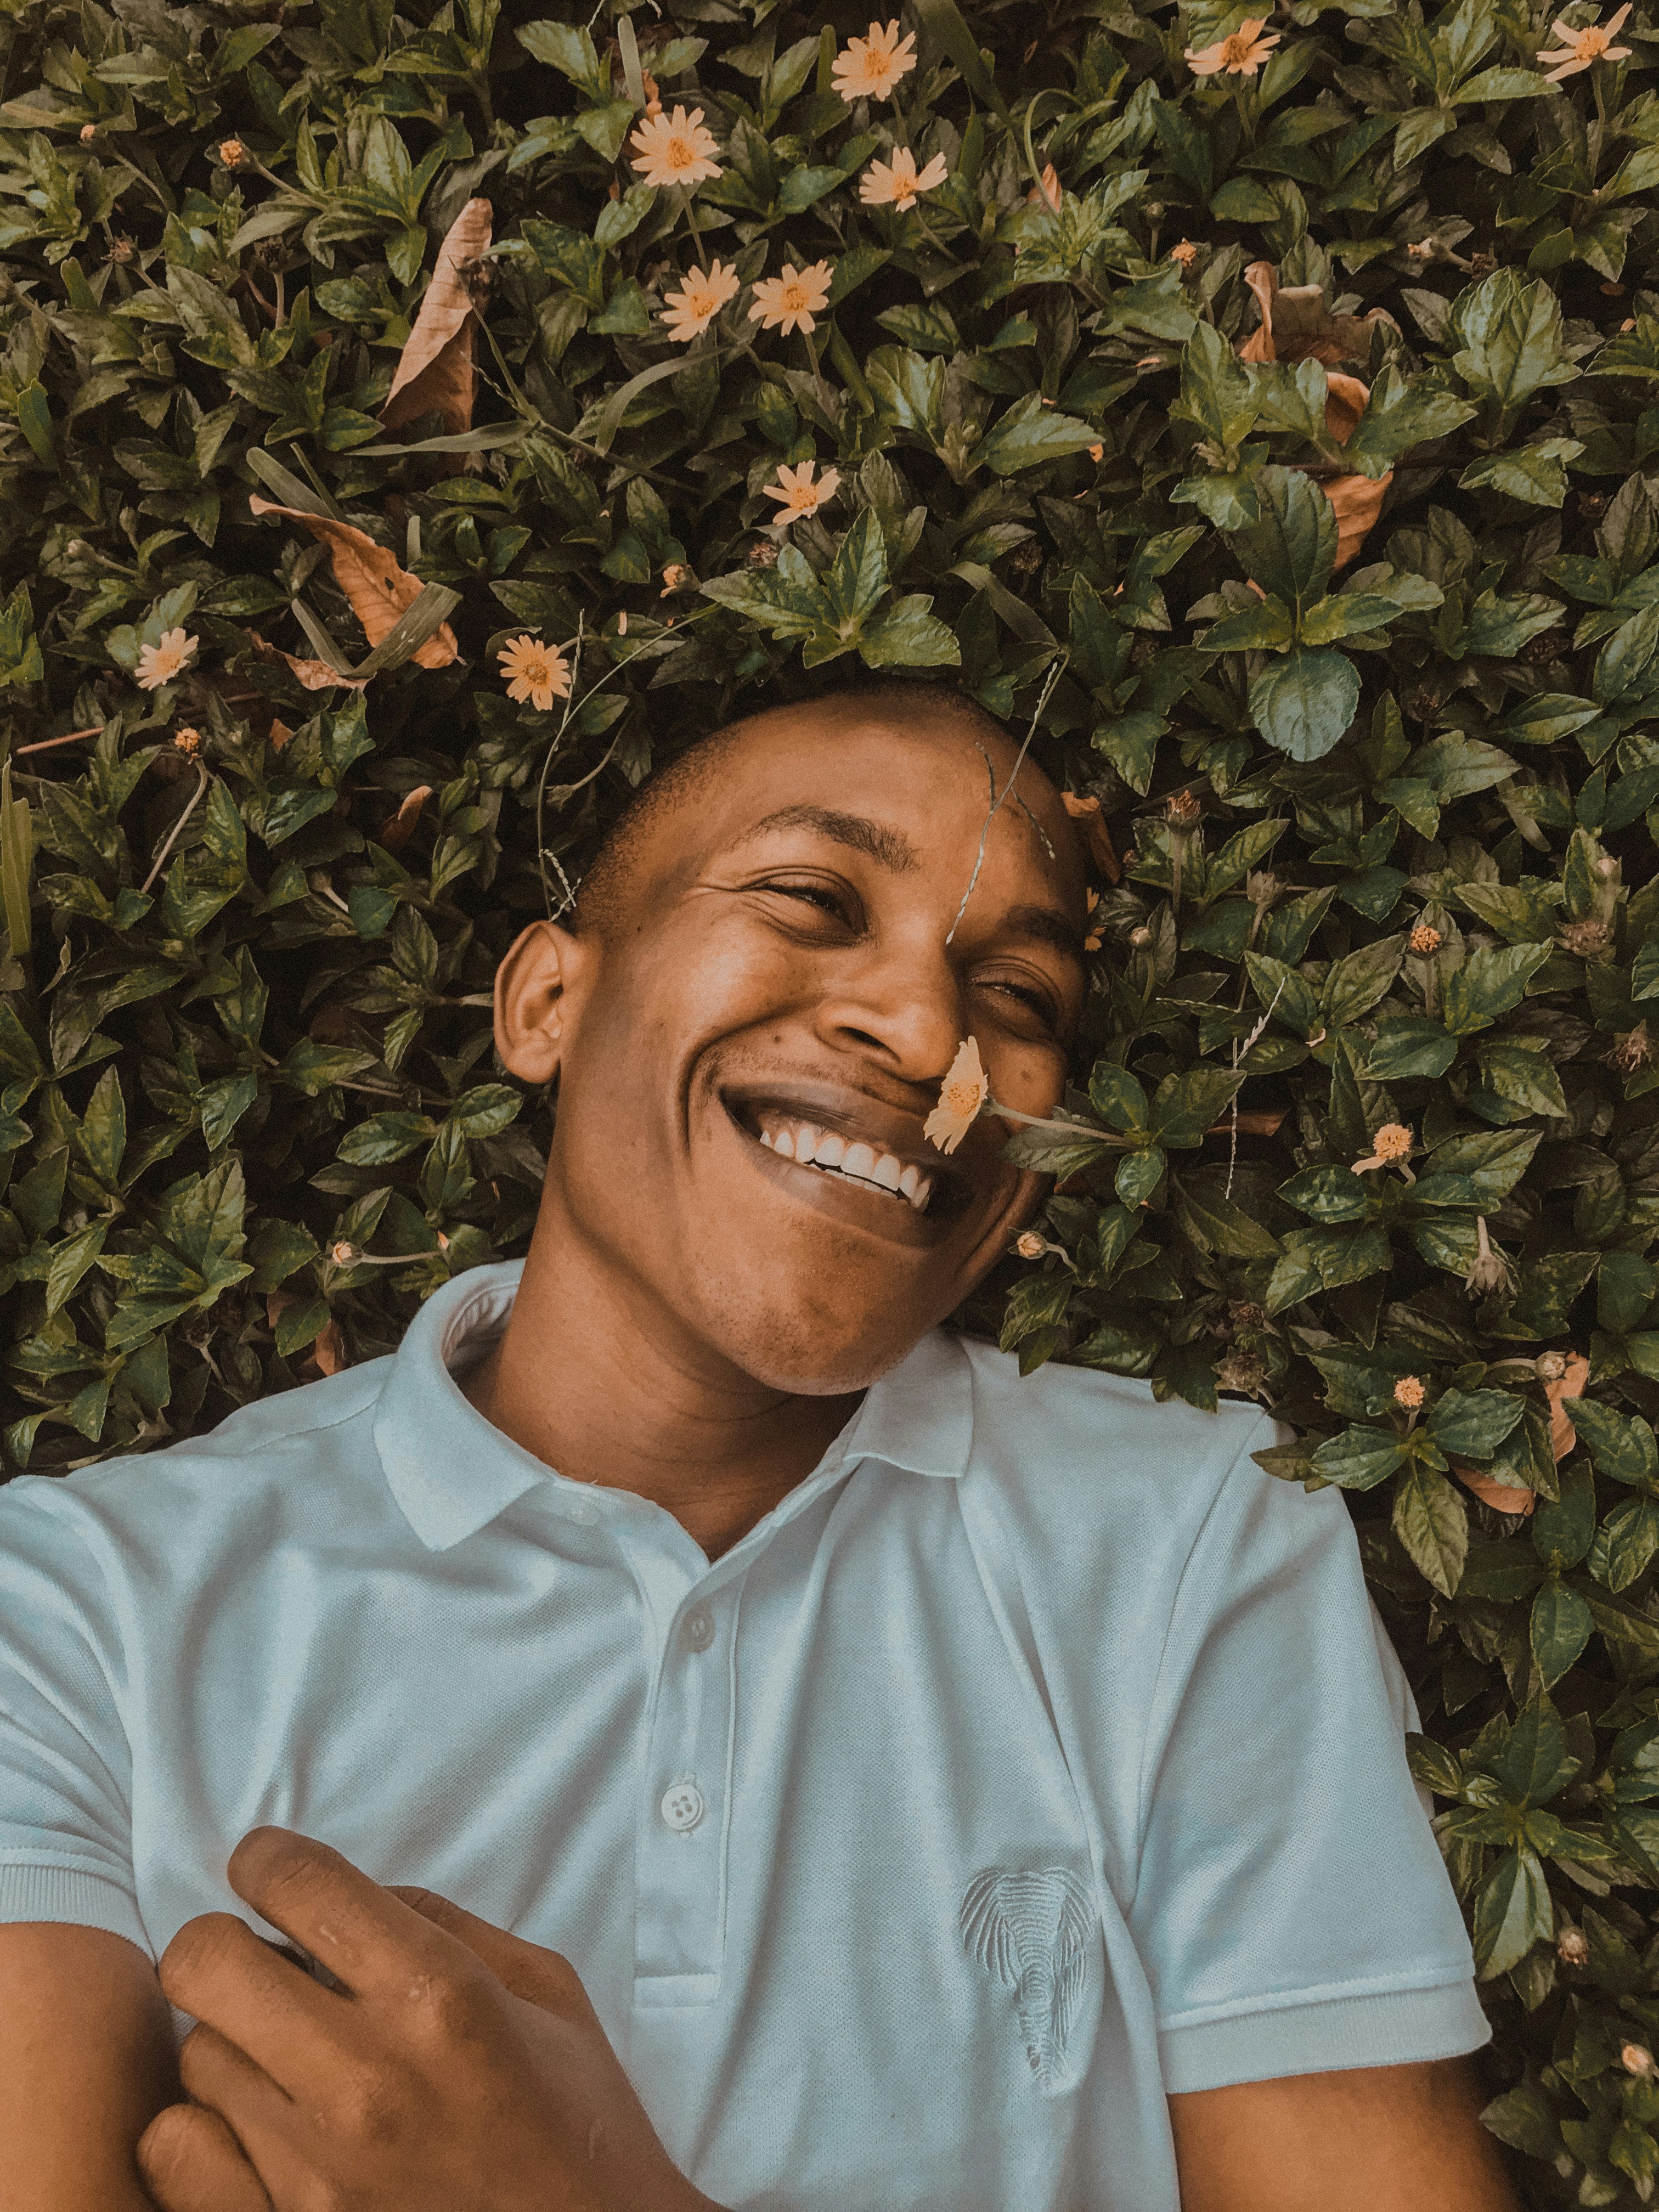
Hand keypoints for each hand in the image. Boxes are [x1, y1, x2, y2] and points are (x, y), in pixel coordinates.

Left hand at [136, 1826, 720, 2211]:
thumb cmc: (575, 2127)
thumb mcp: (547, 1994)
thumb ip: (447, 1925)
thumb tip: (355, 1896)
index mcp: (439, 1997)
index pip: (298, 1882)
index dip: (266, 1859)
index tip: (267, 1871)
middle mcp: (366, 2078)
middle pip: (204, 1962)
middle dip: (223, 1945)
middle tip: (258, 1964)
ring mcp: (315, 2169)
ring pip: (193, 2054)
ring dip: (232, 2045)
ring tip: (285, 2064)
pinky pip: (174, 2151)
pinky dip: (202, 2131)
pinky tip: (253, 2128)